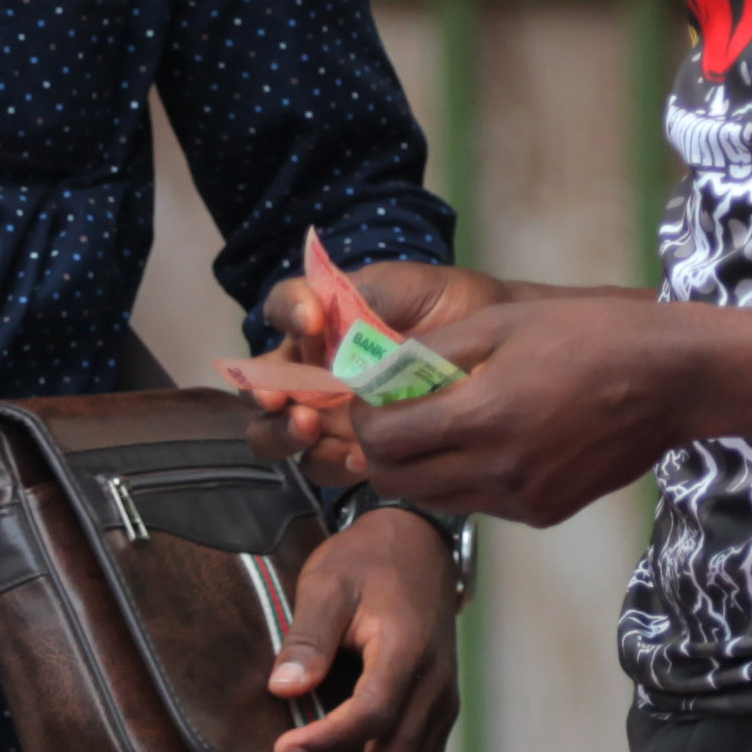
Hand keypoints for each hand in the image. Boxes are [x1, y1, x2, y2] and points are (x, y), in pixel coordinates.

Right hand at [243, 262, 509, 481]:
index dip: (286, 314)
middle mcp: (311, 370)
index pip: (279, 311)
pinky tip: (361, 459)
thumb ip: (357, 293)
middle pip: (258, 390)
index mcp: (317, 324)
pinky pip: (329, 464)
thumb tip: (315, 319)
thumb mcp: (398, 286)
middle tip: (288, 403)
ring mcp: (330, 414)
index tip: (312, 320)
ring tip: (312, 428)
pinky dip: (335, 464)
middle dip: (263, 398)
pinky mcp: (357, 448)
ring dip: (287, 435)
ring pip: (280, 435)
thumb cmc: (442, 306)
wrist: (493, 346)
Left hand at [263, 506, 456, 751]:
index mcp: (407, 651)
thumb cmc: (367, 562)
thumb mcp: (328, 582)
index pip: (375, 712)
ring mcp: (442, 706)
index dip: (330, 740)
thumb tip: (283, 688)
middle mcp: (434, 687)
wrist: (420, 547)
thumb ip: (307, 634)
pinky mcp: (437, 715)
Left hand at [352, 296, 699, 526]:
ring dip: (419, 469)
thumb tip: (374, 372)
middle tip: (392, 417)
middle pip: (396, 481)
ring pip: (433, 499)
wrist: (673, 379)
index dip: (361, 418)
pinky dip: (463, 480)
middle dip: (379, 450)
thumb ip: (429, 352)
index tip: (368, 398)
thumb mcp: (501, 321)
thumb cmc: (588, 335)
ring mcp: (521, 500)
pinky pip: (477, 505)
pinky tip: (487, 444)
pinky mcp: (543, 514)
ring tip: (438, 429)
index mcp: (481, 416)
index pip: (382, 439)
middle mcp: (497, 470)